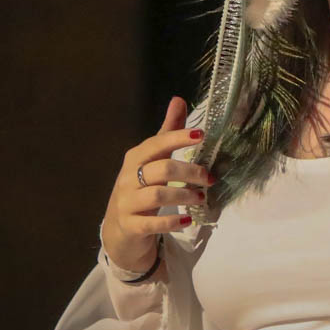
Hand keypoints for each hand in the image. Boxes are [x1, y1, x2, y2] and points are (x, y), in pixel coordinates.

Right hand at [99, 96, 211, 271]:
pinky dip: (172, 221)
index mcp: (135, 158)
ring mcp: (127, 203)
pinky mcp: (131, 226)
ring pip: (158, 195)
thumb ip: (167, 133)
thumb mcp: (152, 160)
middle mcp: (128, 178)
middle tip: (209, 178)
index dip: (179, 138)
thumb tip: (178, 100)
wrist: (120, 230)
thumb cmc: (140, 188)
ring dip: (184, 195)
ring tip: (201, 198)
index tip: (202, 136)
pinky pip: (152, 223)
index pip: (157, 143)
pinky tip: (187, 220)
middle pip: (162, 169)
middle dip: (189, 172)